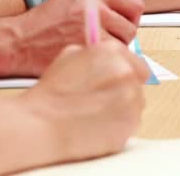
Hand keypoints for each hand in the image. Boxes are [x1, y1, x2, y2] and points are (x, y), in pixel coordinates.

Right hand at [11, 0, 144, 74]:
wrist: (19, 41)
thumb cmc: (42, 25)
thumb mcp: (70, 1)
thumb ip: (98, 5)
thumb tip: (124, 20)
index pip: (133, 4)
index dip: (131, 18)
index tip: (125, 25)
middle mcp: (94, 8)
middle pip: (131, 28)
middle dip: (122, 39)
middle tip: (107, 45)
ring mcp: (91, 30)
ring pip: (122, 48)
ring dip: (112, 54)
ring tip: (92, 53)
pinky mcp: (86, 50)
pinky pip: (109, 61)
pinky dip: (102, 65)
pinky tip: (87, 63)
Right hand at [22, 41, 148, 161]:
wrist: (42, 124)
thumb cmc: (52, 94)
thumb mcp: (68, 57)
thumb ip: (94, 54)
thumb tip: (105, 56)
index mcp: (112, 53)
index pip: (135, 60)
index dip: (124, 70)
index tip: (116, 78)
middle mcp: (126, 74)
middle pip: (137, 82)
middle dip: (123, 88)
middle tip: (102, 96)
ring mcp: (131, 102)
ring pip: (135, 104)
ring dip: (121, 107)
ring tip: (94, 111)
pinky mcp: (129, 126)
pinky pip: (129, 124)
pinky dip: (117, 125)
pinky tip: (95, 124)